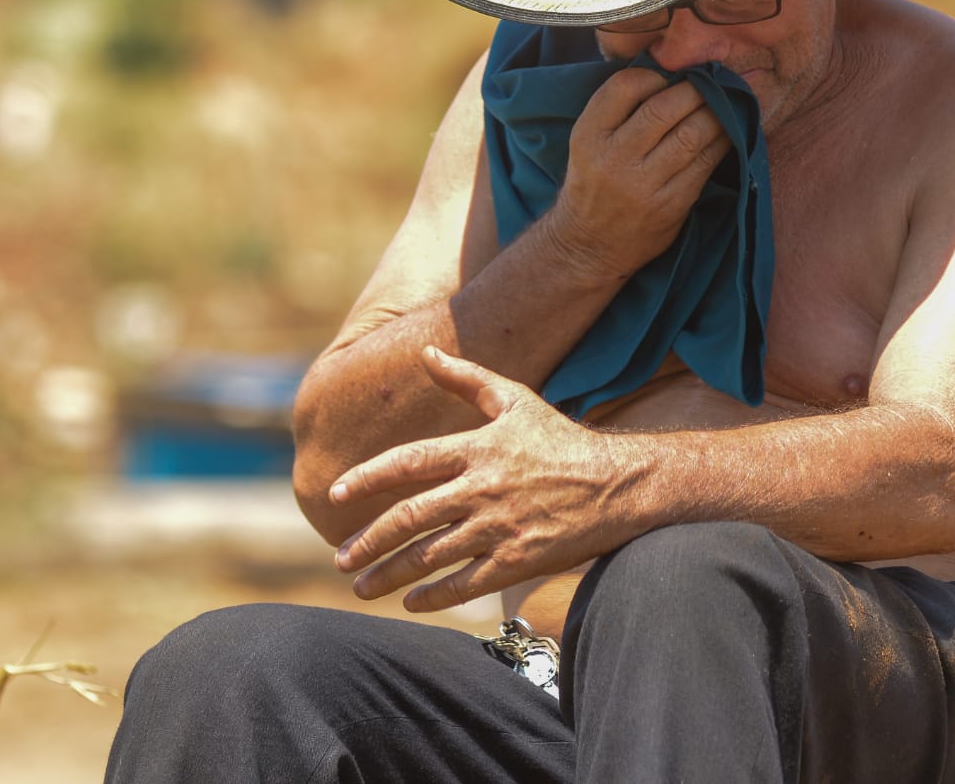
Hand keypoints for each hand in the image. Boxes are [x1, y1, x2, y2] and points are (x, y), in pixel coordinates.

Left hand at [329, 347, 642, 611]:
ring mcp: (499, 527)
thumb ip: (467, 377)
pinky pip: (465, 584)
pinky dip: (433, 596)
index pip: (408, 462)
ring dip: (390, 574)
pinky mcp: (518, 560)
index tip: (336, 492)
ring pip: (430, 556)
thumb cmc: (562, 440)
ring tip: (363, 587)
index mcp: (477, 449)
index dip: (367, 478)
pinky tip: (412, 602)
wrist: (618, 484)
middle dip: (369, 541)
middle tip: (342, 558)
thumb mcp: (516, 401)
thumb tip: (426, 352)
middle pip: (410, 517)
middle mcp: (482, 489)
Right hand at [548, 67, 730, 279]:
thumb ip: (617, 110)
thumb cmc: (593, 182)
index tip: (669, 77)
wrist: (588, 245)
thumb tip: (669, 71)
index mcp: (588, 136)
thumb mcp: (587, 142)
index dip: (655, 75)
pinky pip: (705, 164)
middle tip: (710, 81)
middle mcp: (614, 159)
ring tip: (725, 101)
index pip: (624, 87)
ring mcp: (644, 185)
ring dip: (716, 112)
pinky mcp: (671, 205)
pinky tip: (729, 131)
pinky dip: (722, 141)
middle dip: (695, 89)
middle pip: (664, 109)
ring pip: (692, 135)